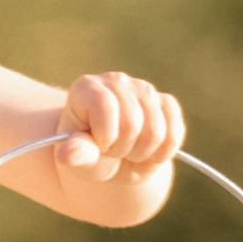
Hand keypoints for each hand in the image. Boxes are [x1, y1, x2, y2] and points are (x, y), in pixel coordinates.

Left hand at [51, 74, 183, 184]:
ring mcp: (144, 89)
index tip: (99, 146)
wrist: (112, 160)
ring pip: (157, 131)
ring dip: (142, 153)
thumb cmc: (89, 156)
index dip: (105, 138)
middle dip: (123, 149)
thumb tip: (67, 154)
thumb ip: (76, 154)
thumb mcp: (79, 159)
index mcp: (86, 88)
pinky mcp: (167, 103)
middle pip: (133, 124)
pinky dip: (163, 152)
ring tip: (128, 151)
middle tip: (113, 151)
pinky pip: (175, 133)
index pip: (106, 108)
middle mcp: (116, 81)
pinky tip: (148, 151)